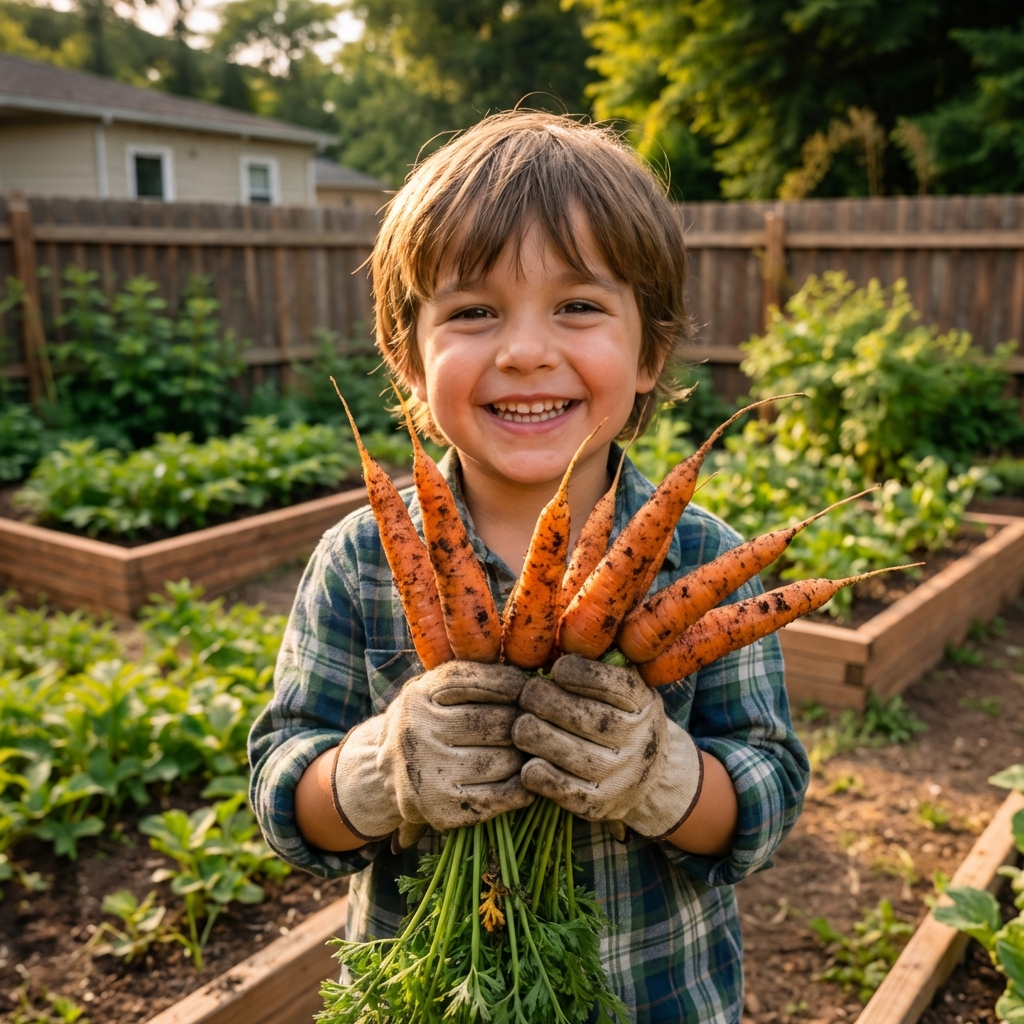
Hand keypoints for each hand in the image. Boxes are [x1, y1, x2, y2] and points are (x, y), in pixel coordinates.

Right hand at [331, 661, 533, 846]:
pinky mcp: (444, 810)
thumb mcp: (434, 689)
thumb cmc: (427, 723)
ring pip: (506, 760)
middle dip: (522, 722)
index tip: (524, 687)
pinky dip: (524, 785)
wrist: (385, 775)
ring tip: (527, 750)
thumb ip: (472, 677)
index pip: (477, 681)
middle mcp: (418, 733)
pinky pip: (504, 794)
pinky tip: (526, 777)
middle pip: (499, 723)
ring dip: (525, 755)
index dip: (511, 683)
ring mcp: (429, 774)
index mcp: (418, 696)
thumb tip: (531, 674)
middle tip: (533, 723)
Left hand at [512, 654, 702, 838]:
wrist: (654, 778)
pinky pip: (552, 785)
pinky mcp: (595, 805)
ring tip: (523, 723)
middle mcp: (635, 738)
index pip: (604, 681)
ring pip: (555, 747)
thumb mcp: (626, 686)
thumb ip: (600, 659)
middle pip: (574, 713)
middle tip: (528, 694)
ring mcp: (616, 775)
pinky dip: (532, 770)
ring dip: (528, 731)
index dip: (571, 671)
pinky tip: (528, 759)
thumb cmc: (624, 717)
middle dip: (539, 698)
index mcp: (642, 702)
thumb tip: (557, 617)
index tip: (557, 669)